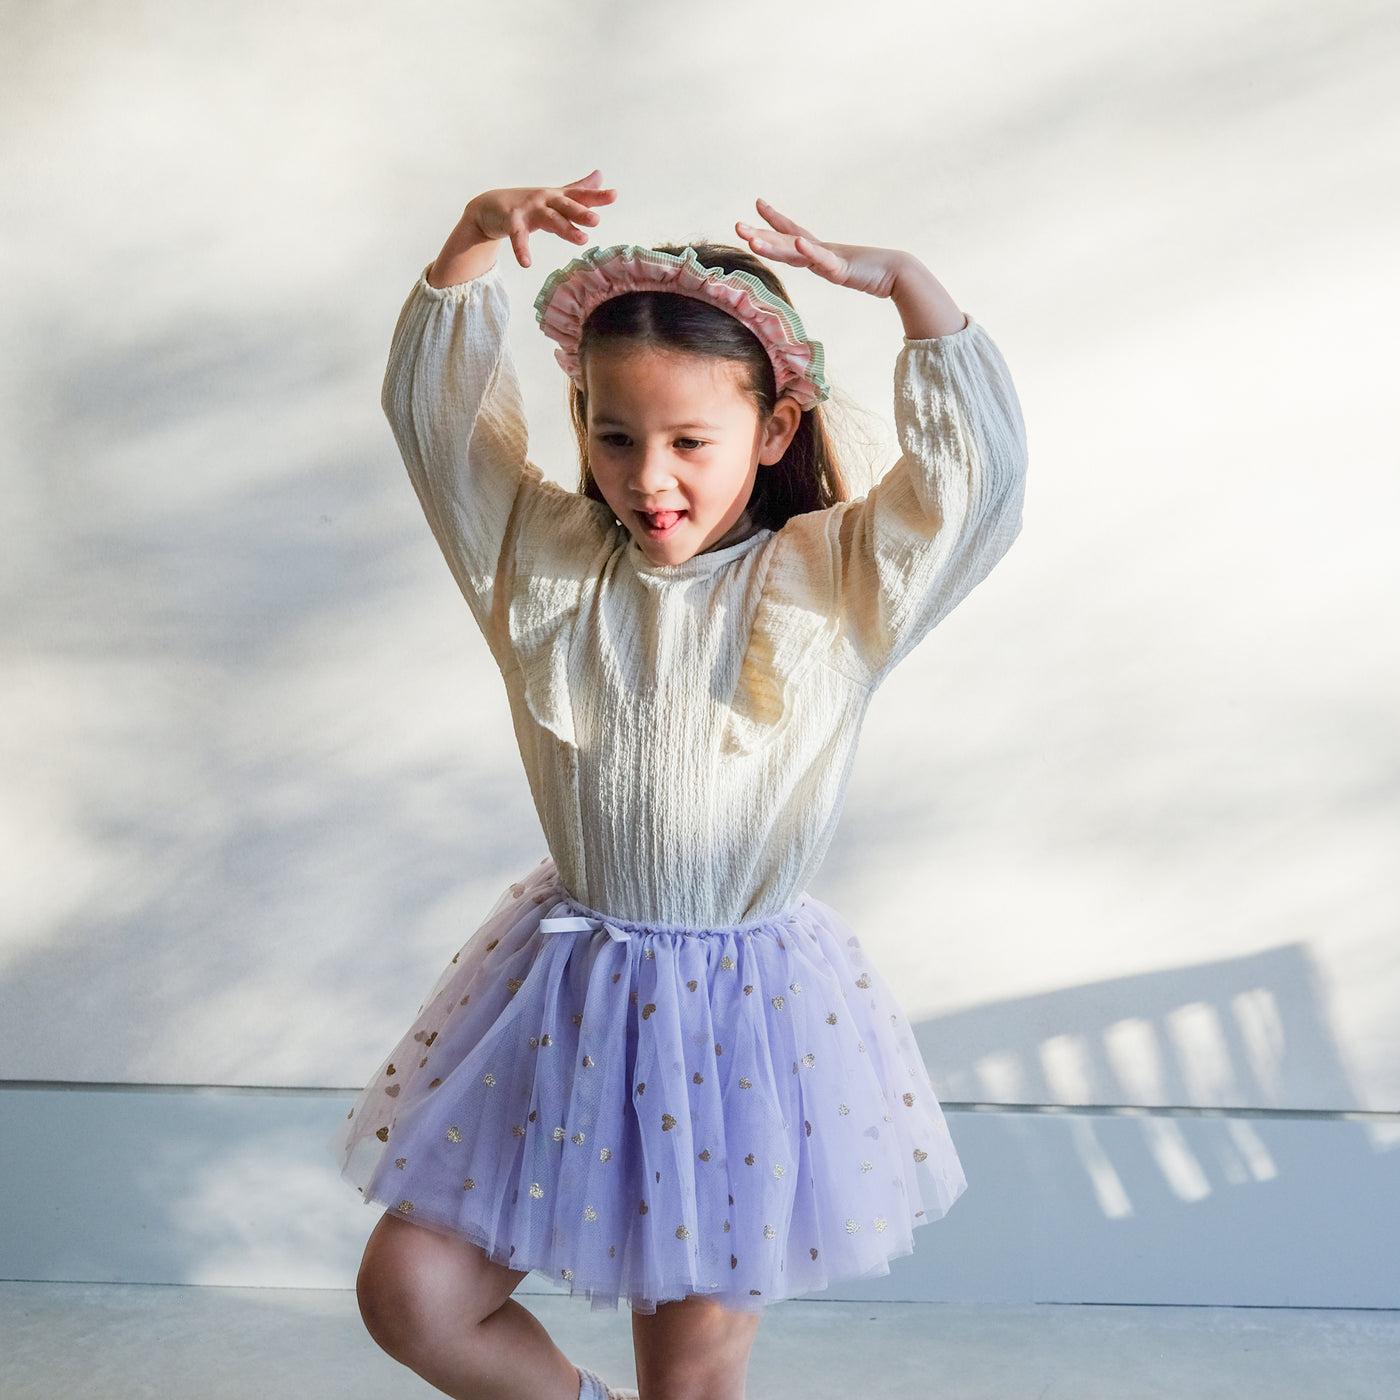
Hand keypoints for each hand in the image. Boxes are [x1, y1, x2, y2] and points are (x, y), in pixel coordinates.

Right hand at [465, 170, 617, 267]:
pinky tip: (526, 263)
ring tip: (582, 240)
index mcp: (557, 197)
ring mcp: (528, 209)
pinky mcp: (511, 221)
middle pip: (566, 206)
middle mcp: (545, 200)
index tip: (614, 195)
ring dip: (565, 229)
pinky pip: (518, 236)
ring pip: (550, 219)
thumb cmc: (528, 204)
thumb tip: (600, 175)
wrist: (489, 207)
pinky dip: (522, 249)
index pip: (579, 196)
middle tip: (597, 220)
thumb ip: (578, 190)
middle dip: (581, 212)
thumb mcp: (555, 197)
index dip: (596, 196)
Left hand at [735, 199, 906, 297]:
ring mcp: (828, 258)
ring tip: (752, 239)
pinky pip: (823, 259)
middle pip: (784, 241)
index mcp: (817, 251)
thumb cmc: (871, 272)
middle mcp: (818, 251)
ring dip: (773, 244)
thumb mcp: (840, 270)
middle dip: (759, 234)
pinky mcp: (841, 267)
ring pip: (795, 251)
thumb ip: (827, 266)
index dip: (772, 220)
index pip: (789, 232)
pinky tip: (798, 242)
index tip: (758, 203)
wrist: (897, 272)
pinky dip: (810, 251)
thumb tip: (817, 262)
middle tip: (736, 226)